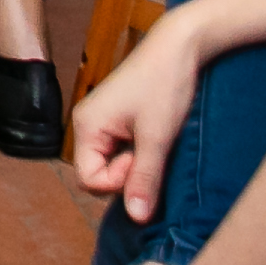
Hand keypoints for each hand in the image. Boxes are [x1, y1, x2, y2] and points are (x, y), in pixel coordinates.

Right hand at [68, 19, 196, 223]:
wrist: (180, 45)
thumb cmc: (164, 86)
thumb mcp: (157, 138)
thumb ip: (144, 179)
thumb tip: (136, 219)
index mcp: (85, 126)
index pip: (89, 180)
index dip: (118, 182)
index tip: (143, 160)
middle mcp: (87, 124)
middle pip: (99, 173)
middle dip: (128, 174)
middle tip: (153, 151)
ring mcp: (102, 121)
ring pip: (113, 163)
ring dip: (137, 162)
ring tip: (157, 142)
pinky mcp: (118, 118)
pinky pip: (121, 150)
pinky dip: (139, 152)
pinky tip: (156, 137)